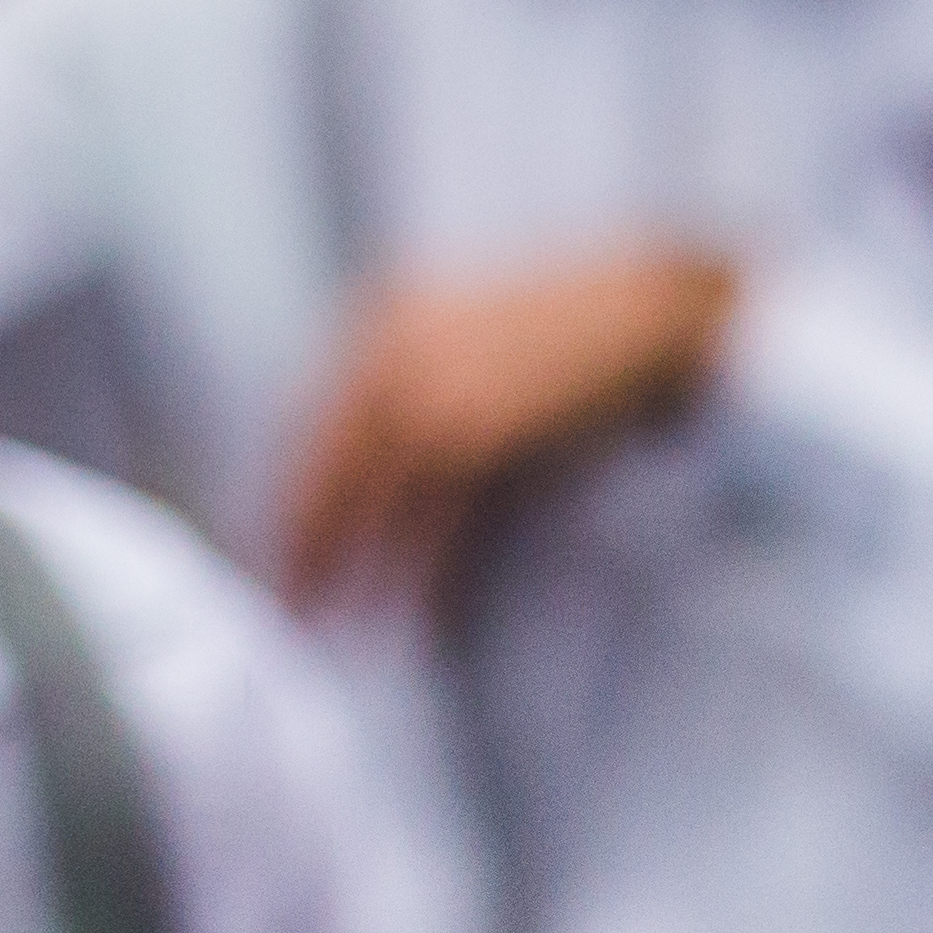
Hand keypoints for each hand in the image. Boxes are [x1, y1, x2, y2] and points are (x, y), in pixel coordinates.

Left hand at [277, 246, 741, 604]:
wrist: (650, 312)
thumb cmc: (578, 333)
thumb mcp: (478, 340)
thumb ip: (425, 385)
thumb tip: (390, 473)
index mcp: (384, 322)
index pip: (313, 423)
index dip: (292, 493)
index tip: (282, 543)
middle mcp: (394, 354)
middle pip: (329, 466)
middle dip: (305, 538)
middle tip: (288, 601)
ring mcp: (435, 394)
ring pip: (373, 499)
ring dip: (350, 566)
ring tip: (333, 620)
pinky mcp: (480, 437)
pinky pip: (435, 522)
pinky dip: (422, 575)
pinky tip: (414, 614)